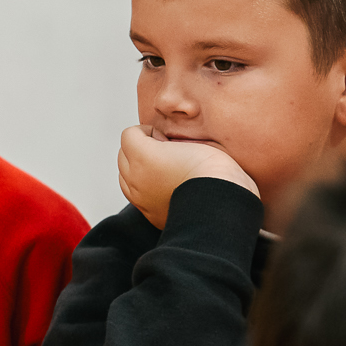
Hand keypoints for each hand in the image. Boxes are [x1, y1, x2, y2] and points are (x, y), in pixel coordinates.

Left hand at [118, 126, 258, 229]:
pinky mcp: (149, 213)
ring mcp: (139, 198)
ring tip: (166, 170)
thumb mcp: (192, 141)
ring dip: (139, 169)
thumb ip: (167, 140)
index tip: (166, 140)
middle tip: (167, 153)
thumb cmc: (212, 170)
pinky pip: (135, 195)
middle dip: (141, 149)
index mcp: (143, 156)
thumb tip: (161, 144)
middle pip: (123, 154)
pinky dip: (145, 188)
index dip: (150, 132)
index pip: (130, 134)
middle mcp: (135, 177)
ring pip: (125, 175)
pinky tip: (167, 187)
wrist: (222, 205)